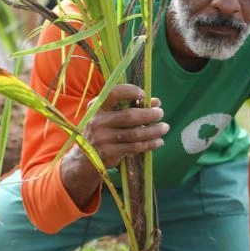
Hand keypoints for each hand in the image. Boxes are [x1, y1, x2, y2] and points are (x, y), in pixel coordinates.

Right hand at [60, 84, 168, 208]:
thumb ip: (127, 108)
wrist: (85, 159)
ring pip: (135, 134)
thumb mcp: (105, 117)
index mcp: (96, 107)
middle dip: (149, 114)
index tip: (144, 95)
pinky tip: (158, 141)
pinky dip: (149, 144)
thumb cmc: (101, 132)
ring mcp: (103, 138)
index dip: (130, 92)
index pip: (113, 93)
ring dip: (153, 130)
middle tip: (161, 113)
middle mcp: (97, 121)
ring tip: (164, 128)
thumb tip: (155, 102)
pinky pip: (134, 147)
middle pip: (129, 116)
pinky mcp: (109, 152)